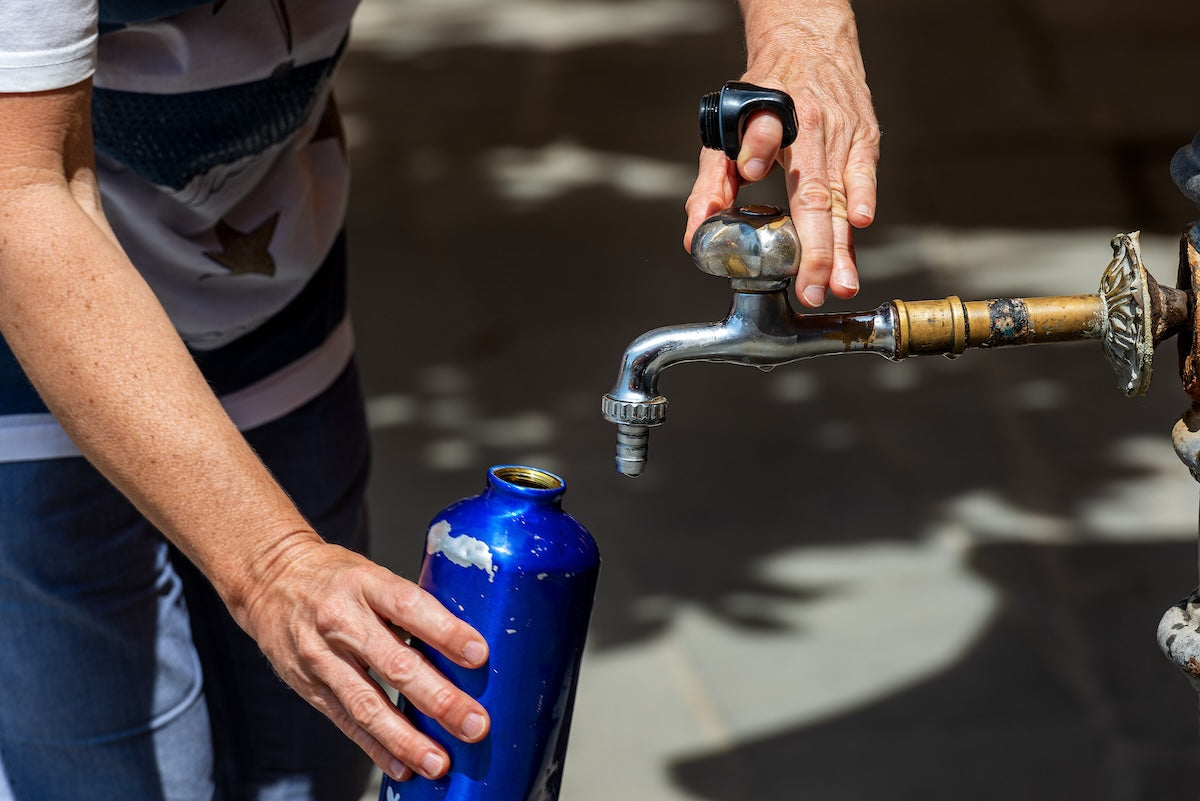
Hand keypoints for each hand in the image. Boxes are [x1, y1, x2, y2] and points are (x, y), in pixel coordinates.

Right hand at [234, 537, 490, 782]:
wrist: (269, 580)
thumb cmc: (335, 577)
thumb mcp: (372, 574)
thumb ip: (410, 607)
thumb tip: (462, 645)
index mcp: (365, 584)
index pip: (410, 607)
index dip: (445, 632)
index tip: (479, 654)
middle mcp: (341, 621)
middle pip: (394, 665)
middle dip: (439, 699)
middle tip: (474, 724)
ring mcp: (321, 658)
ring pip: (367, 705)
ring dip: (407, 739)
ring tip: (439, 761)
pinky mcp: (308, 687)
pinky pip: (345, 722)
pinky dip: (376, 748)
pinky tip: (402, 766)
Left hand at [684, 3, 879, 306]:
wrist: (811, 44)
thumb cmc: (766, 93)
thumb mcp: (730, 126)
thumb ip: (713, 180)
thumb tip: (696, 230)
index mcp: (774, 114)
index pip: (765, 133)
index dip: (758, 148)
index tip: (751, 170)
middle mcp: (812, 124)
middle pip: (813, 192)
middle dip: (813, 248)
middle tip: (810, 288)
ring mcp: (843, 132)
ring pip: (842, 197)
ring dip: (842, 245)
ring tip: (840, 284)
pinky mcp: (866, 137)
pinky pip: (865, 176)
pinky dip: (864, 201)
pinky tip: (861, 229)